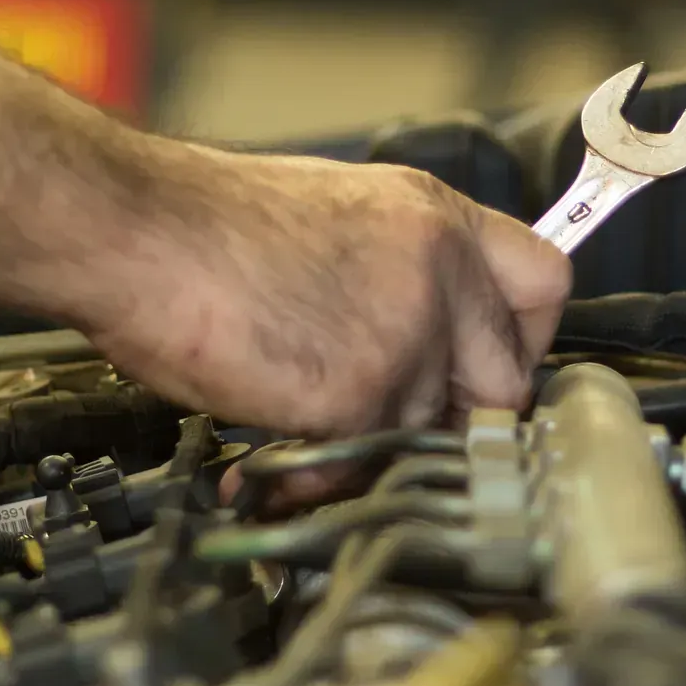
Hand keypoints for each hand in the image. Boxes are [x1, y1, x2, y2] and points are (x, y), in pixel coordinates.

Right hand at [85, 145, 571, 438]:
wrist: (140, 228)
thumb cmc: (206, 225)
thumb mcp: (336, 214)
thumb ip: (401, 271)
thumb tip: (425, 335)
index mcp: (435, 218)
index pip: (545, 284)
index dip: (521, 338)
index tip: (489, 365)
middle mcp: (440, 272)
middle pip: (507, 382)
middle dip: (457, 417)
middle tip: (396, 418)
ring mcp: (409, 334)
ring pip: (427, 433)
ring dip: (370, 444)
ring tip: (303, 422)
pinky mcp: (364, 391)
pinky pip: (365, 463)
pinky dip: (320, 471)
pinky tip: (278, 447)